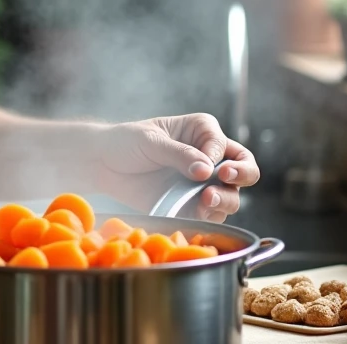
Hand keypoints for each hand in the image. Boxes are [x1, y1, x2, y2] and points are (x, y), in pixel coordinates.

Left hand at [96, 114, 259, 222]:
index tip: (205, 166)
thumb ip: (179, 154)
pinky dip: (211, 215)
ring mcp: (202, 182)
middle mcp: (209, 156)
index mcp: (202, 131)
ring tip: (207, 199)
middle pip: (244, 167)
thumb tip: (206, 170)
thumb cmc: (126, 142)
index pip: (224, 145)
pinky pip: (212, 214)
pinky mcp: (191, 204)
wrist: (102, 164)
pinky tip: (199, 212)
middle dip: (242, 174)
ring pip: (232, 194)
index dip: (219, 157)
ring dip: (226, 198)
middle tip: (225, 177)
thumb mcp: (151, 141)